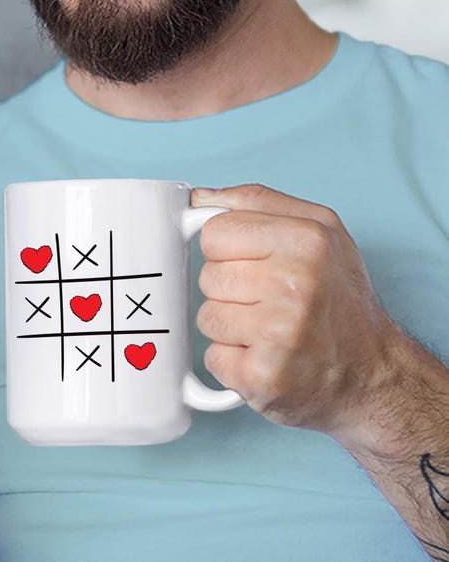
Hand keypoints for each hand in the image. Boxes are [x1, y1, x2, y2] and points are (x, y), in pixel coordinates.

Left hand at [191, 184, 401, 436]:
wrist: (374, 375)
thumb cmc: (340, 298)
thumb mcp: (319, 228)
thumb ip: (256, 202)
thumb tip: (199, 196)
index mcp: (306, 239)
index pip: (214, 232)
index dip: (227, 250)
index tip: (253, 264)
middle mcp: (295, 284)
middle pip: (208, 276)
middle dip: (231, 289)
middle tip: (270, 302)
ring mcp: (278, 333)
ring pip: (207, 317)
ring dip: (230, 327)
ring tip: (269, 330)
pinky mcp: (263, 376)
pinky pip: (213, 357)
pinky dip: (233, 362)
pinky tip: (266, 357)